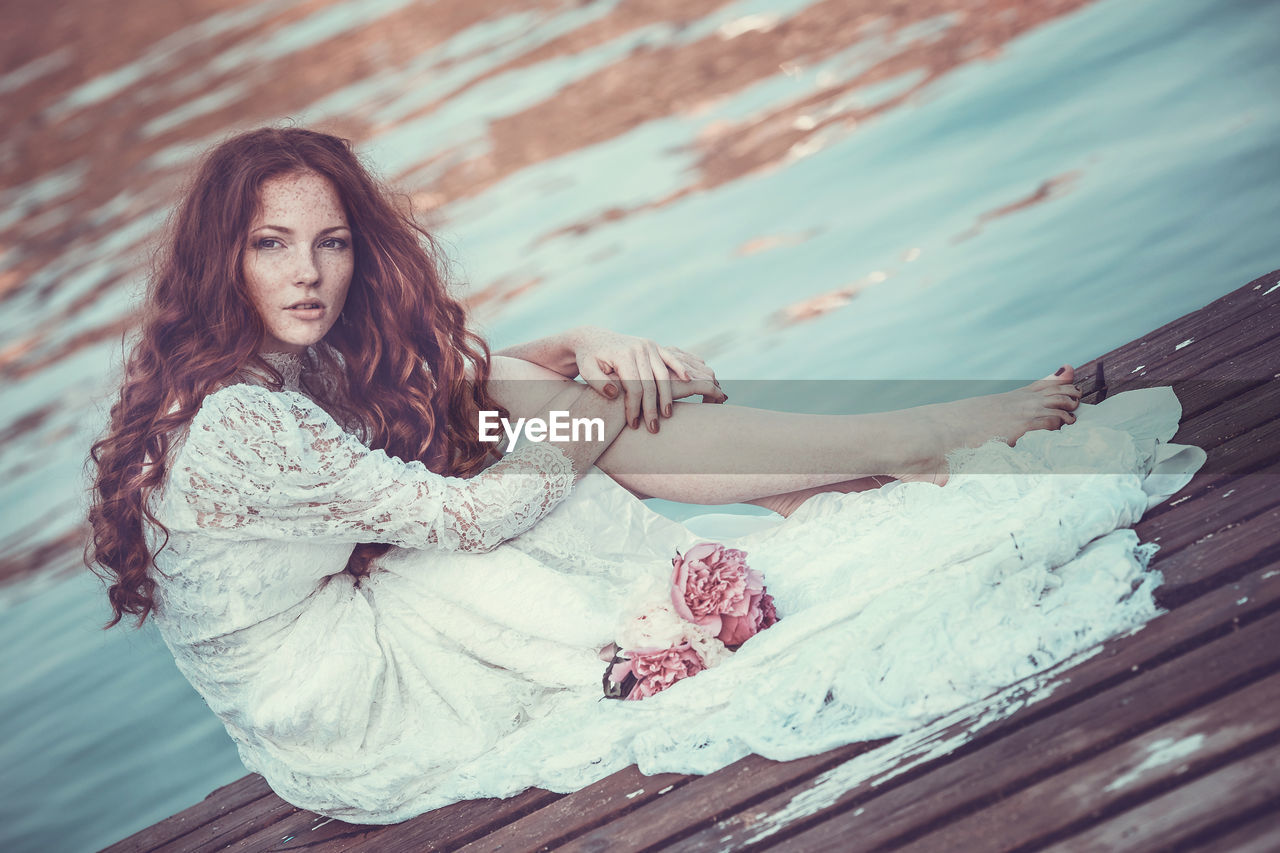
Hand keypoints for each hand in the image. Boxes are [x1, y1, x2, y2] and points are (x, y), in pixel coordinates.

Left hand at [572, 328, 725, 431]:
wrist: (593, 339)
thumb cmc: (588, 359)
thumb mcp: (587, 370)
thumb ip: (598, 383)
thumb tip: (615, 393)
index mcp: (623, 355)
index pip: (634, 387)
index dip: (635, 407)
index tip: (633, 424)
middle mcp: (638, 349)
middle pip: (650, 383)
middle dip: (652, 408)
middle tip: (653, 428)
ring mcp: (648, 346)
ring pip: (663, 375)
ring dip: (667, 396)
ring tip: (667, 415)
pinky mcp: (653, 346)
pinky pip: (670, 358)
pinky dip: (679, 368)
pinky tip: (687, 381)